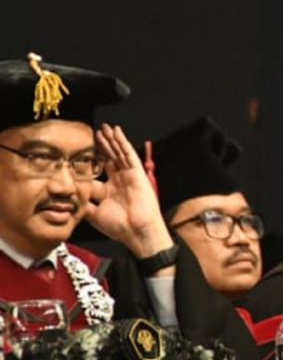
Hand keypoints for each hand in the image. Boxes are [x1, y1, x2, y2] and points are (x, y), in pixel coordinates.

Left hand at [85, 124, 173, 259]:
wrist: (136, 231)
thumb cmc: (119, 226)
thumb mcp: (94, 214)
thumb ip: (83, 204)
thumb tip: (69, 198)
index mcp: (109, 191)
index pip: (98, 172)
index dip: (89, 162)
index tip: (79, 153)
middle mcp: (119, 181)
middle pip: (110, 159)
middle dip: (103, 146)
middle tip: (95, 133)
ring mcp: (129, 176)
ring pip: (118, 154)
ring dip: (111, 141)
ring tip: (105, 128)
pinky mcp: (137, 174)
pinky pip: (128, 154)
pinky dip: (122, 142)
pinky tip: (117, 132)